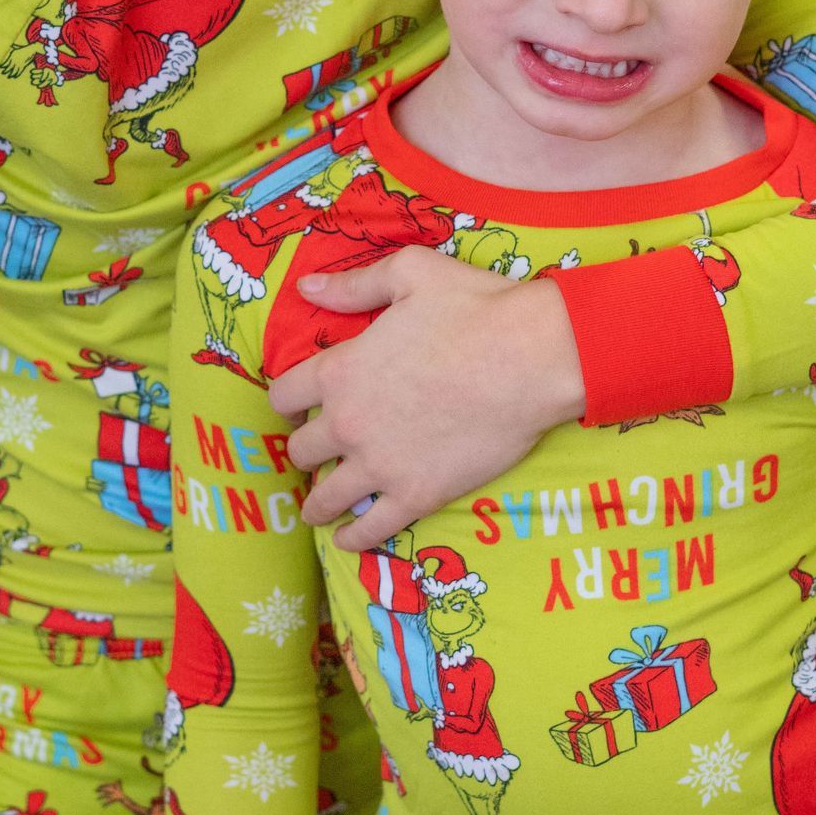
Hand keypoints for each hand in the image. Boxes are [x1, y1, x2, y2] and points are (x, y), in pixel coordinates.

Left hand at [267, 254, 584, 551]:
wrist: (531, 358)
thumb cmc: (475, 309)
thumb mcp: (409, 274)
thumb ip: (353, 284)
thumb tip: (307, 286)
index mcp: (339, 371)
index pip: (284, 396)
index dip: (289, 401)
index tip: (300, 407)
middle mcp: (348, 423)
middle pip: (301, 449)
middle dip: (305, 450)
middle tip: (317, 454)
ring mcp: (379, 465)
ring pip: (325, 497)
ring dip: (317, 504)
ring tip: (318, 511)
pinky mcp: (416, 495)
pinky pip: (370, 530)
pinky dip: (354, 538)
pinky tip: (349, 540)